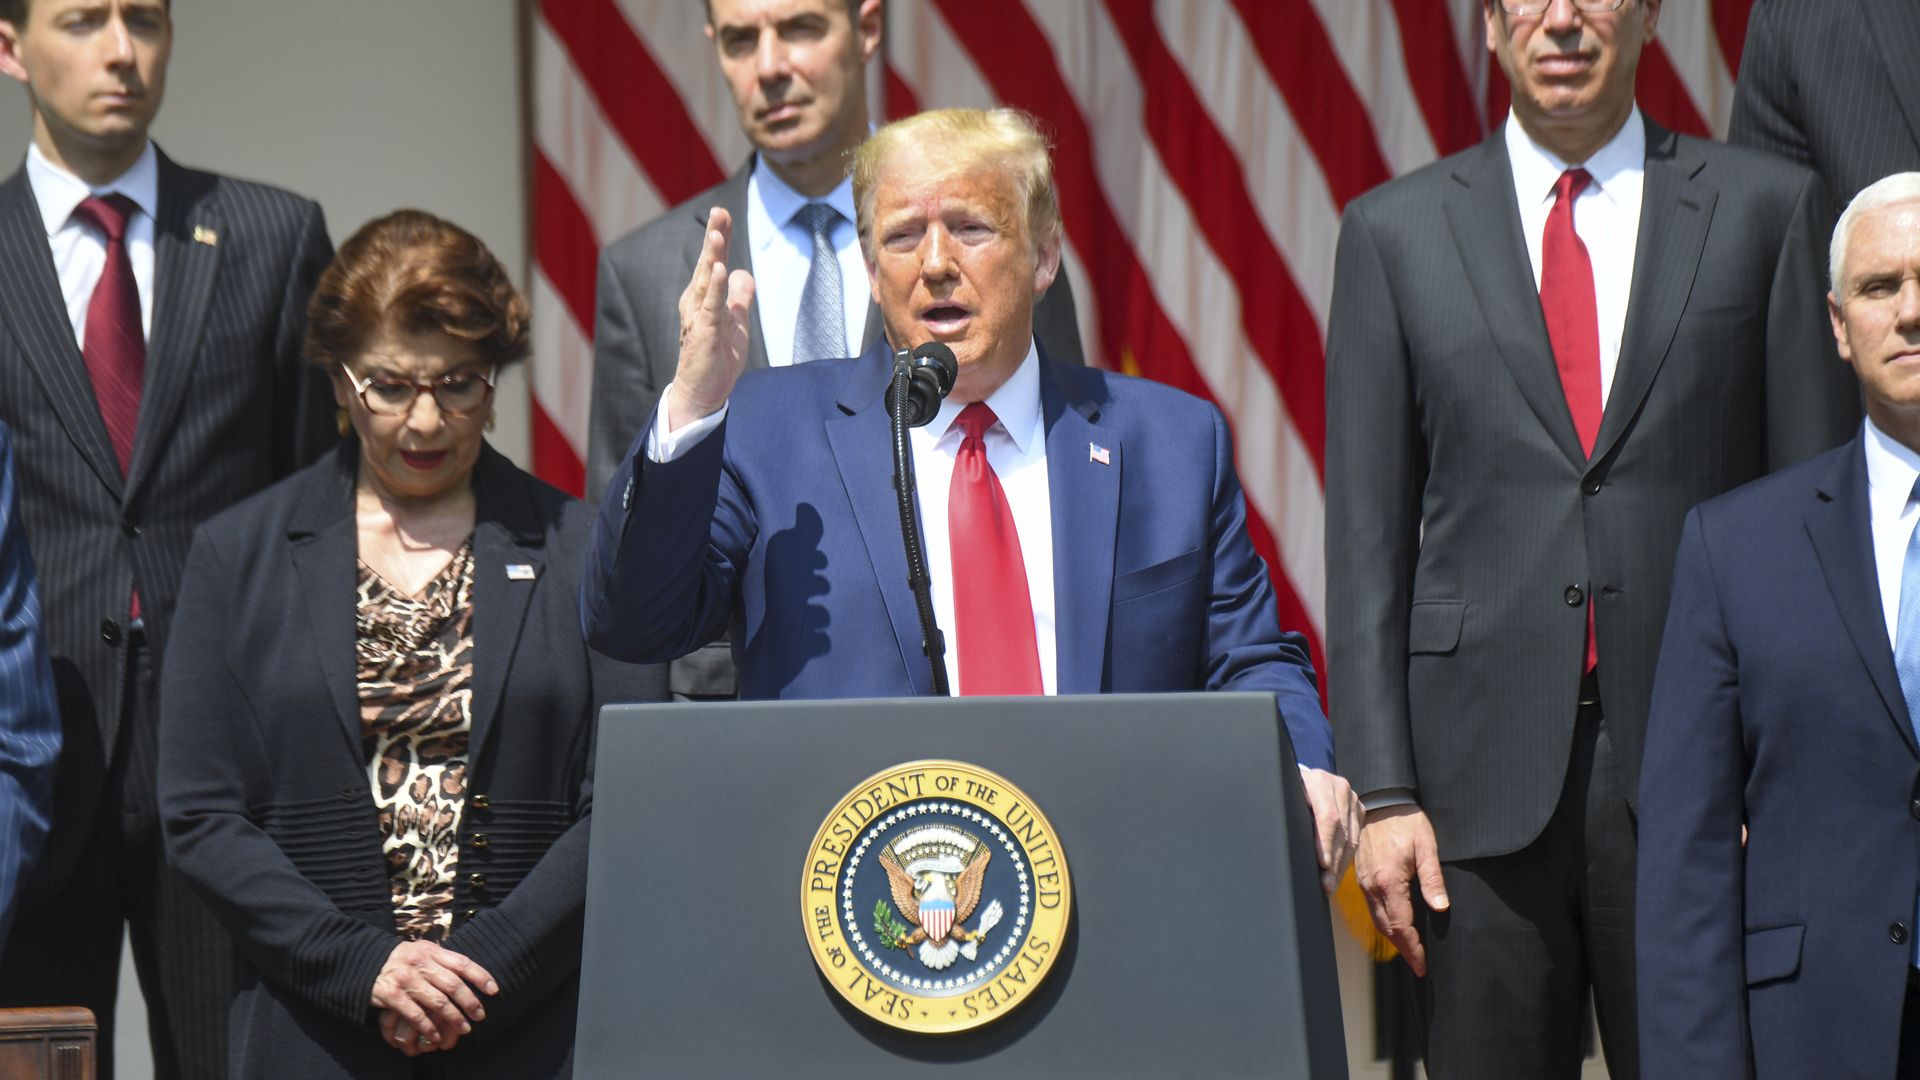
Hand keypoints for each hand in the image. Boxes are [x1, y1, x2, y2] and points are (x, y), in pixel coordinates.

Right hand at [369, 939, 496, 1050]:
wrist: (364, 961)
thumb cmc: (400, 959)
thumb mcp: (421, 951)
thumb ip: (442, 960)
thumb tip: (470, 973)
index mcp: (431, 950)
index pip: (462, 963)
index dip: (480, 976)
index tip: (493, 990)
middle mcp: (420, 963)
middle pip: (452, 985)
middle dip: (470, 1002)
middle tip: (479, 1015)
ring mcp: (405, 979)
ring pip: (437, 1001)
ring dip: (453, 1017)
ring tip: (464, 1029)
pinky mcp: (391, 995)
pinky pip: (415, 1014)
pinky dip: (428, 1026)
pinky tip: (436, 1035)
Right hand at [669, 206, 755, 429]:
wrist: (702, 394)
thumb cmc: (717, 358)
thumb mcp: (736, 323)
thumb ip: (740, 298)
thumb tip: (745, 274)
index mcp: (704, 298)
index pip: (714, 263)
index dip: (719, 238)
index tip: (722, 214)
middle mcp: (696, 302)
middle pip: (707, 264)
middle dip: (714, 237)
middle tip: (719, 212)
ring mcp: (699, 317)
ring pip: (706, 282)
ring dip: (712, 258)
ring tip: (717, 236)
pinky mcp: (705, 333)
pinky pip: (712, 307)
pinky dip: (716, 288)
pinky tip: (721, 271)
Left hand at [1298, 765, 1361, 893]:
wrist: (1302, 779)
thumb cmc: (1288, 792)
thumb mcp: (1286, 797)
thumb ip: (1290, 814)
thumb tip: (1290, 843)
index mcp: (1320, 781)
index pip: (1327, 816)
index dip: (1326, 842)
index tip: (1322, 864)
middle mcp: (1339, 787)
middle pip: (1341, 830)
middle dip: (1333, 862)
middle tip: (1326, 885)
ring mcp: (1351, 797)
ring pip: (1351, 837)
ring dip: (1341, 865)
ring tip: (1331, 886)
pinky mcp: (1358, 809)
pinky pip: (1355, 838)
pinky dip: (1346, 859)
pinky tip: (1337, 874)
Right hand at [1354, 805, 1447, 976]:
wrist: (1382, 802)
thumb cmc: (1406, 822)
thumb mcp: (1427, 846)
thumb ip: (1433, 878)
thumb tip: (1440, 907)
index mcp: (1389, 882)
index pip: (1401, 925)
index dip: (1412, 948)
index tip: (1423, 965)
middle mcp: (1373, 887)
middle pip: (1387, 928)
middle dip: (1403, 949)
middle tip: (1419, 966)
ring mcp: (1365, 883)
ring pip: (1378, 920)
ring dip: (1393, 938)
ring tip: (1410, 951)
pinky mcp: (1363, 877)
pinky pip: (1373, 908)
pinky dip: (1385, 923)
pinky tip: (1395, 927)